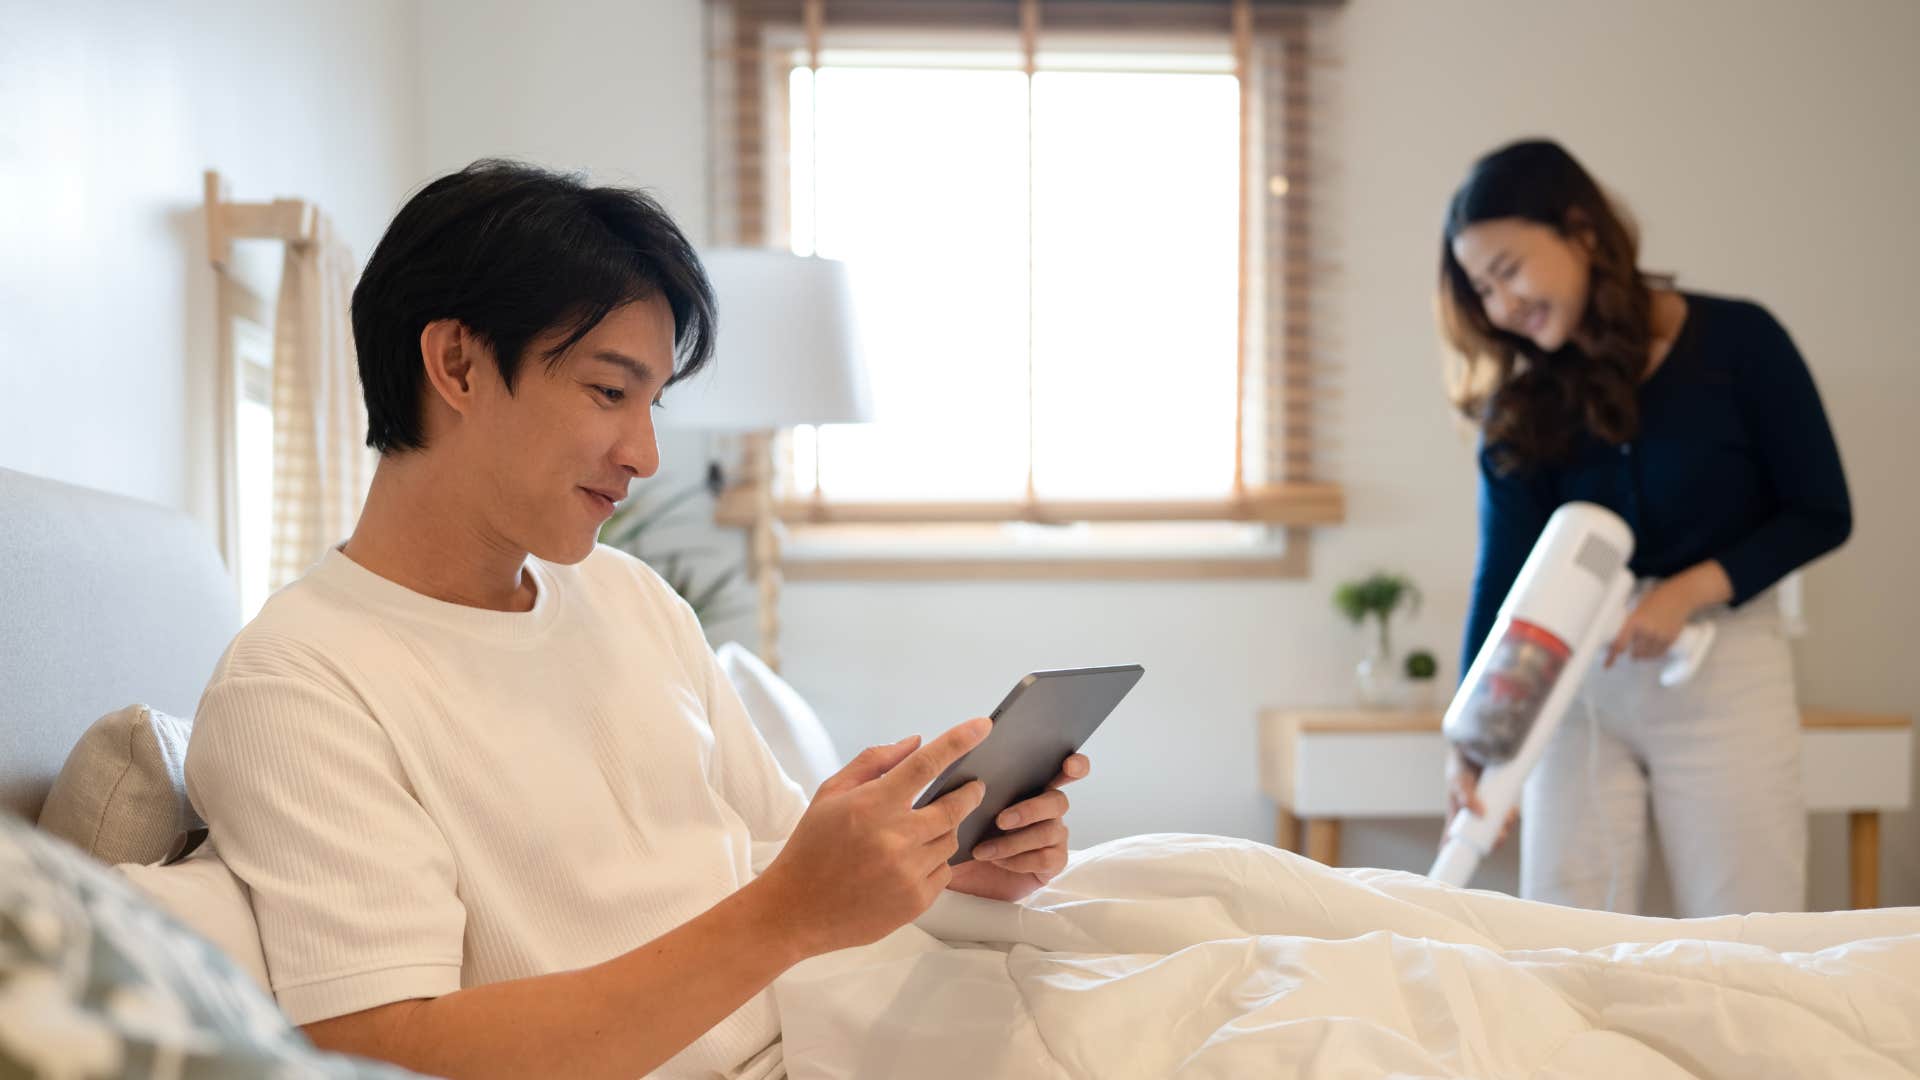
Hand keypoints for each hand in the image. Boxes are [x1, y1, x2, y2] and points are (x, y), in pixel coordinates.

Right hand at [754, 718, 990, 957]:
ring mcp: (908, 872)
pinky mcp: (916, 901)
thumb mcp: (830, 794)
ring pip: (951, 840)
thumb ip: (874, 762)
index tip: (981, 726)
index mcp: (872, 805)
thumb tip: (916, 742)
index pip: (926, 764)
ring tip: (925, 830)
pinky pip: (945, 872)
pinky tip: (914, 861)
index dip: (958, 741)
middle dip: (970, 792)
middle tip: (973, 786)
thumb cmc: (811, 847)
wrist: (795, 911)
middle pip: (954, 806)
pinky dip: (937, 861)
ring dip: (946, 829)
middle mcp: (895, 838)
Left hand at [946, 753, 1090, 902]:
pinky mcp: (1053, 862)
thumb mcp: (959, 809)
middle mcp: (1047, 808)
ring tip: (983, 850)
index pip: (1066, 769)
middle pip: (1058, 801)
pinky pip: (1046, 858)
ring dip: (1014, 841)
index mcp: (1031, 785)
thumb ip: (968, 788)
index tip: (1068, 765)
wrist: (963, 874)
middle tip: (1000, 820)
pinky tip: (998, 862)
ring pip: (1050, 831)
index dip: (1075, 765)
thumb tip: (965, 771)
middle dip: (1030, 809)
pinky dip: (1019, 860)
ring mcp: (1054, 835)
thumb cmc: (964, 834)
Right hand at [1444, 748, 1515, 846]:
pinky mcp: (1500, 799)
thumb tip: (1480, 814)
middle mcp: (1472, 813)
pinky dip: (1511, 816)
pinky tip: (1513, 812)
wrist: (1476, 745)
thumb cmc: (1461, 764)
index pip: (1454, 838)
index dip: (1457, 851)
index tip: (1465, 859)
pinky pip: (1506, 814)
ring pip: (1496, 827)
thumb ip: (1465, 795)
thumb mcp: (1459, 780)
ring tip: (1508, 818)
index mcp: (1456, 813)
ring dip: (1504, 828)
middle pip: (1482, 837)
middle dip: (1493, 841)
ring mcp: (1487, 807)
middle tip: (1499, 837)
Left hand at [1605, 578, 1696, 667]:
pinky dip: (1653, 655)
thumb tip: (1615, 636)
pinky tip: (1650, 653)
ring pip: (1647, 655)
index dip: (1612, 656)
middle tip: (1628, 651)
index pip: (1620, 644)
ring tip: (1639, 652)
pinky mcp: (1671, 639)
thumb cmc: (1655, 600)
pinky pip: (1659, 654)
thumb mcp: (1636, 608)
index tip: (1607, 664)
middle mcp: (1647, 631)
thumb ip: (1628, 622)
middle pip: (1635, 653)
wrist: (1678, 597)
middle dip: (1630, 653)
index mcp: (1634, 621)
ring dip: (1641, 655)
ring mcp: (1660, 636)